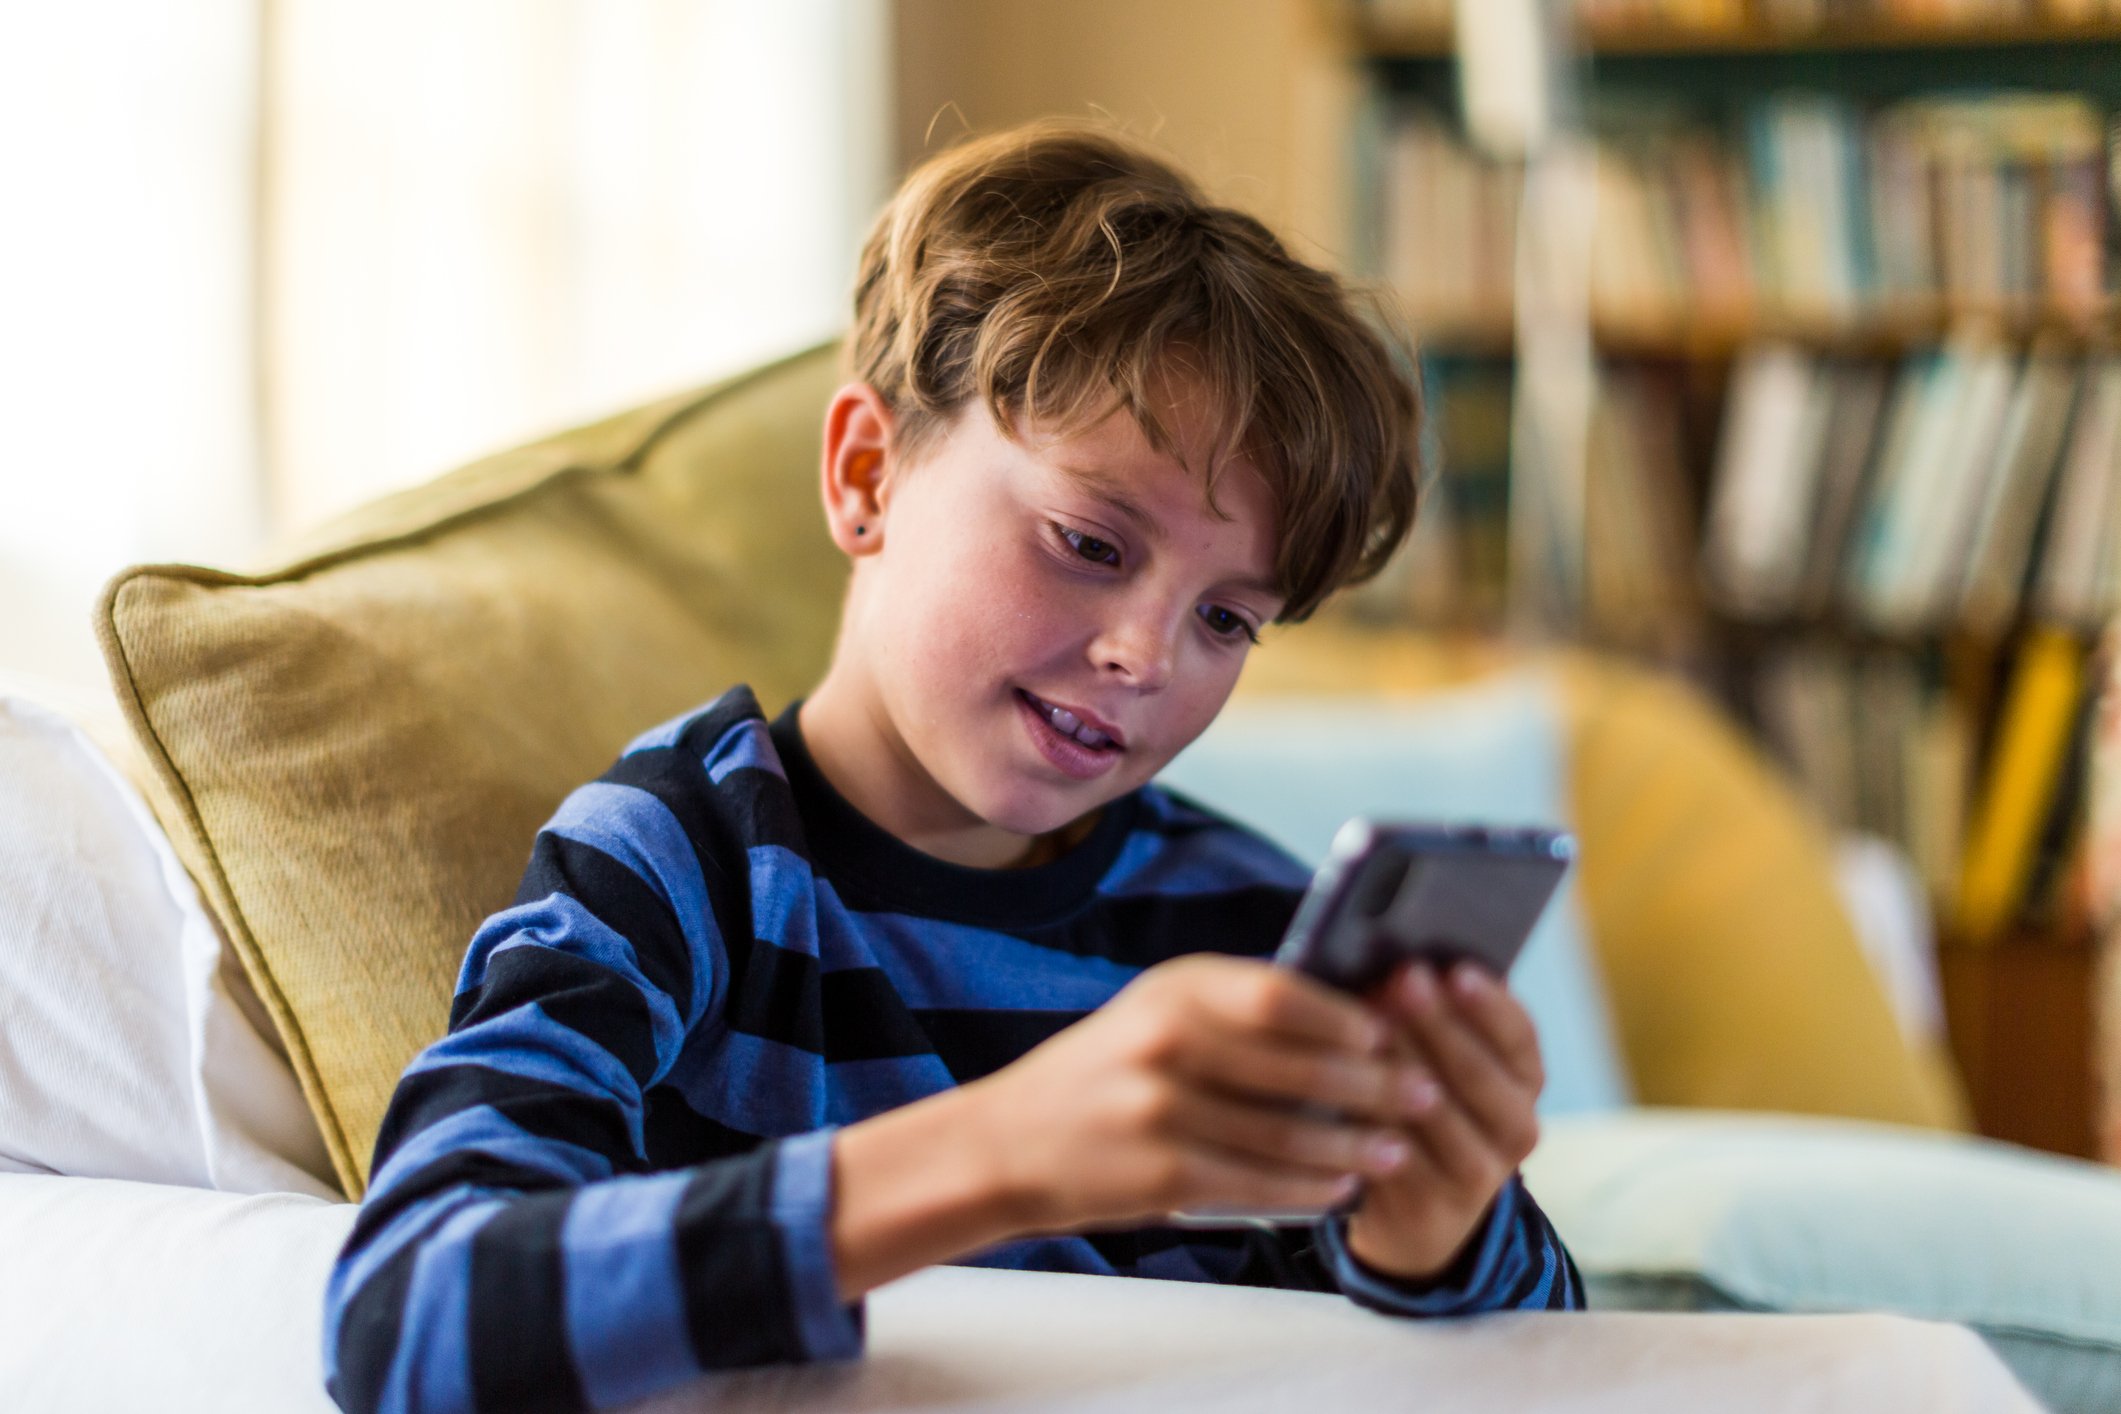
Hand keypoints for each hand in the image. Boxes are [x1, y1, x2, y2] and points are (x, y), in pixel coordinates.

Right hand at [957, 954, 1438, 1232]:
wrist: (1007, 1142)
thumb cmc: (1104, 1073)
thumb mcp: (1157, 1013)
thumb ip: (1236, 1010)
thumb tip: (1352, 1018)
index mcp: (1175, 989)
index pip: (1283, 995)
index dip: (1348, 1017)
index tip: (1395, 1033)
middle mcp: (1166, 1040)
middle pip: (1299, 1066)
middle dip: (1375, 1085)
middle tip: (1425, 1094)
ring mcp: (1160, 1108)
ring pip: (1288, 1134)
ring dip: (1354, 1146)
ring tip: (1396, 1150)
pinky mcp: (1160, 1174)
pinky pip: (1258, 1184)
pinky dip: (1308, 1190)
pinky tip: (1340, 1190)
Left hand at [1341, 961, 1545, 1281]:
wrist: (1416, 1209)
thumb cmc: (1420, 1106)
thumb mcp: (1442, 1060)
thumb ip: (1436, 1014)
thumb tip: (1401, 961)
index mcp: (1524, 1082)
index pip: (1518, 1037)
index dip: (1488, 1005)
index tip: (1455, 970)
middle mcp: (1516, 1130)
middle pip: (1477, 1072)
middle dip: (1437, 1022)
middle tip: (1401, 980)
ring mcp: (1478, 1175)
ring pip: (1436, 1112)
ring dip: (1401, 1064)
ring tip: (1367, 1025)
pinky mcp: (1432, 1208)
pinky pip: (1396, 1153)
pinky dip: (1369, 1115)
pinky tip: (1342, 1084)